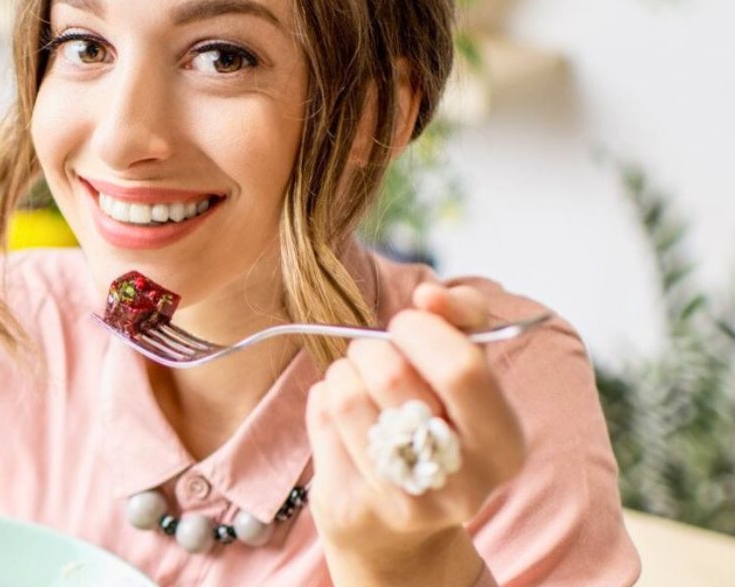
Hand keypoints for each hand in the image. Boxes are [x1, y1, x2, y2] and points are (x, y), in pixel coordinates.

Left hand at [304, 282, 526, 583]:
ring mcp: (403, 501)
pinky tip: (342, 417)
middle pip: (392, 375)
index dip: (421, 330)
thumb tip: (430, 295)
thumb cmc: (434, 425)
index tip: (407, 323)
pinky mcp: (352, 506)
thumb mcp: (467, 373)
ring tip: (357, 383)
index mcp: (504, 445)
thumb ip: (463, 318)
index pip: (460, 368)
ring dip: (343, 372)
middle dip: (372, 347)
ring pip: (345, 393)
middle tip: (374, 353)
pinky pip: (320, 417)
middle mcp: (461, 483)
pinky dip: (323, 399)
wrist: (399, 529)